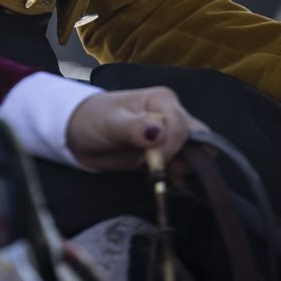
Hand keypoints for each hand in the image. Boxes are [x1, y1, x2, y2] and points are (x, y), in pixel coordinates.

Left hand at [65, 87, 204, 170]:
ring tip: (156, 175)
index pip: (183, 127)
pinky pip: (185, 168)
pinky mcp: (166, 155)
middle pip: (200, 140)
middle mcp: (173, 116)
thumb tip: (157, 133)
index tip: (146, 163)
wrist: (80, 135)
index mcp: (163, 100)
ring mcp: (171, 137)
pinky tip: (159, 180)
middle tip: (160, 171)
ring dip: (182, 171)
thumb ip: (133, 127)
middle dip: (186, 160)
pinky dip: (178, 178)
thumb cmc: (93, 120)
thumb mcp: (109, 122)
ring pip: (196, 155)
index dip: (170, 148)